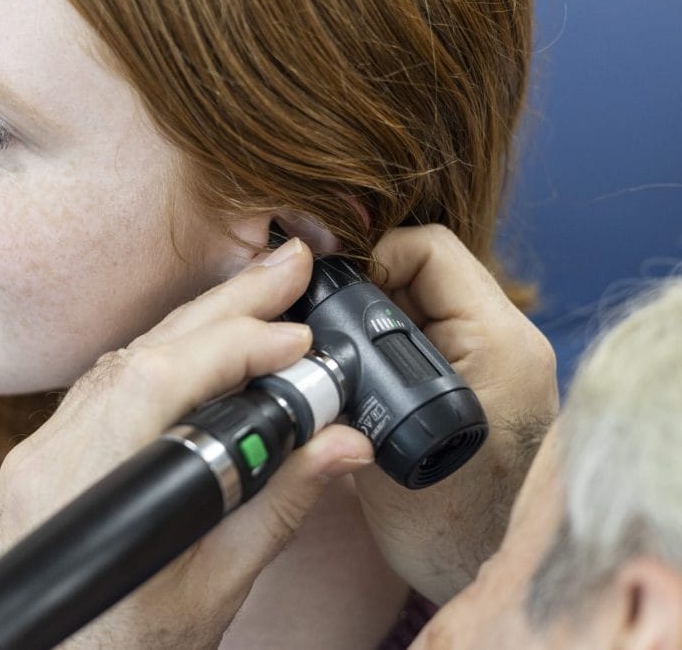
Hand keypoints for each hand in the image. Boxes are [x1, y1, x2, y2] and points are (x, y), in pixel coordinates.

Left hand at [0, 238, 373, 648]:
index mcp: (82, 485)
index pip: (161, 380)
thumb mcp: (213, 591)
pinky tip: (206, 341)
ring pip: (126, 358)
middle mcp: (52, 453)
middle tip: (290, 266)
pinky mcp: (51, 452)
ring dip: (200, 323)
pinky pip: (110, 382)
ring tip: (262, 294)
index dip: (236, 347)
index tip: (300, 343)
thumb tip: (340, 447)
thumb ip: (276, 509)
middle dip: (227, 303)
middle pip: (145, 351)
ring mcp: (44, 448)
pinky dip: (168, 354)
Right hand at [354, 224, 559, 602]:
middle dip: (370, 288)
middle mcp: (511, 339)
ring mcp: (503, 356)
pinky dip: (397, 336)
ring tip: (342, 349)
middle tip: (326, 324)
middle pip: (428, 268)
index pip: (428, 248)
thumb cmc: (440, 522)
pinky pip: (436, 327)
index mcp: (498, 343)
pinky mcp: (490, 374)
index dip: (369, 261)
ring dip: (381, 314)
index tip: (330, 300)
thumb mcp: (380, 441)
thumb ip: (347, 375)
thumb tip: (305, 327)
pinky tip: (366, 370)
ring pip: (428, 296)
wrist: (481, 567)